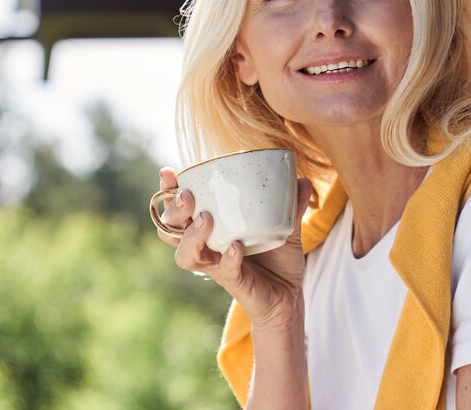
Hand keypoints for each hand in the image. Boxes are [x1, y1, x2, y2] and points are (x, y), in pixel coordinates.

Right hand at [156, 167, 314, 330]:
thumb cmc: (277, 259)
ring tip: (205, 219)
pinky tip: (236, 247)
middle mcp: (206, 247)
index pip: (179, 210)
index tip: (168, 173)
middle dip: (174, 211)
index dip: (168, 192)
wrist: (289, 296)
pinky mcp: (234, 283)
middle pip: (172, 230)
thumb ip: (292, 205)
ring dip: (191, 236)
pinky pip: (225, 271)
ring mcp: (217, 266)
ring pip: (186, 255)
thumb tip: (302, 180)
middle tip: (188, 197)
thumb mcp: (286, 227)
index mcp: (210, 228)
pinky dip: (228, 258)